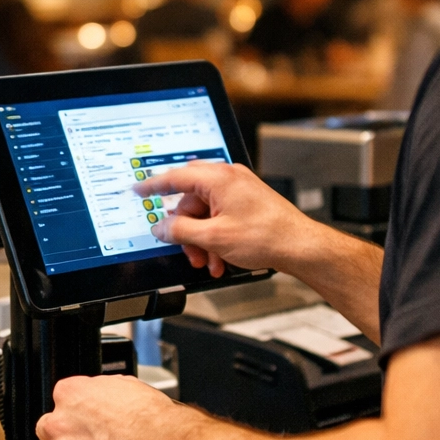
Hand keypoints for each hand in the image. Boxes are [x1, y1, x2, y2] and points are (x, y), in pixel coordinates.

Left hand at [33, 375, 200, 439]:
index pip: (60, 401)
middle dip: (61, 438)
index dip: (74, 414)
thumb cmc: (152, 420)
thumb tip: (102, 396)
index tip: (84, 421)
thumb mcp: (126, 386)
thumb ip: (102, 391)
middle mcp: (59, 423)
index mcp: (71, 394)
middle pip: (45, 430)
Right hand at [134, 162, 316, 277]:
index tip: (138, 190)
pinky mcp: (248, 204)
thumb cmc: (267, 236)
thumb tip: (162, 227)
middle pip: (190, 201)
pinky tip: (220, 259)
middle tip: (185, 248)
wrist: (300, 246)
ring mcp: (239, 191)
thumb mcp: (214, 237)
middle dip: (186, 230)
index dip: (153, 186)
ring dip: (202, 240)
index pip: (175, 177)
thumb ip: (181, 230)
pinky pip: (221, 218)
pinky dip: (216, 238)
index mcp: (218, 178)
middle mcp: (229, 179)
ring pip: (205, 214)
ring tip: (208, 261)